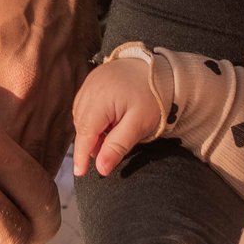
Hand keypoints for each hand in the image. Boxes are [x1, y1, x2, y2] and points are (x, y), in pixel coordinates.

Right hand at [71, 53, 164, 177]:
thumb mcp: (139, 125)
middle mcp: (90, 88)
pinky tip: (107, 122)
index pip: (86, 133)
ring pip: (81, 114)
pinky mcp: (93, 78)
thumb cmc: (153, 98)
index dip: (82, 155)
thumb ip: (118, 146)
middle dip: (90, 142)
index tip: (80, 173)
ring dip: (90, 130)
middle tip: (106, 152)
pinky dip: (91, 117)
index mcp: (101, 99)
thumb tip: (100, 168)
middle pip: (82, 124)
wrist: (163, 70)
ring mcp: (90, 81)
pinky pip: (84, 103)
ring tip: (110, 136)